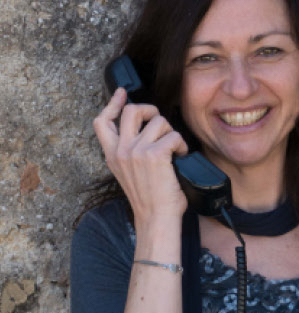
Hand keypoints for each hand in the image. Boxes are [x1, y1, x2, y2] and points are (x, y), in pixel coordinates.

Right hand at [93, 88, 188, 223]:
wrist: (156, 219)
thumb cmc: (149, 200)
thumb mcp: (129, 174)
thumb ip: (130, 153)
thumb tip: (145, 132)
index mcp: (112, 155)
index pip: (102, 121)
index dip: (112, 103)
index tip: (121, 93)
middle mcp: (121, 151)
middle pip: (131, 111)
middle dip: (150, 111)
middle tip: (161, 123)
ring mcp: (136, 152)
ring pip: (159, 121)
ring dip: (172, 133)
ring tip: (176, 150)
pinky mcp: (155, 155)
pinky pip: (173, 136)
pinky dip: (182, 145)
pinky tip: (182, 157)